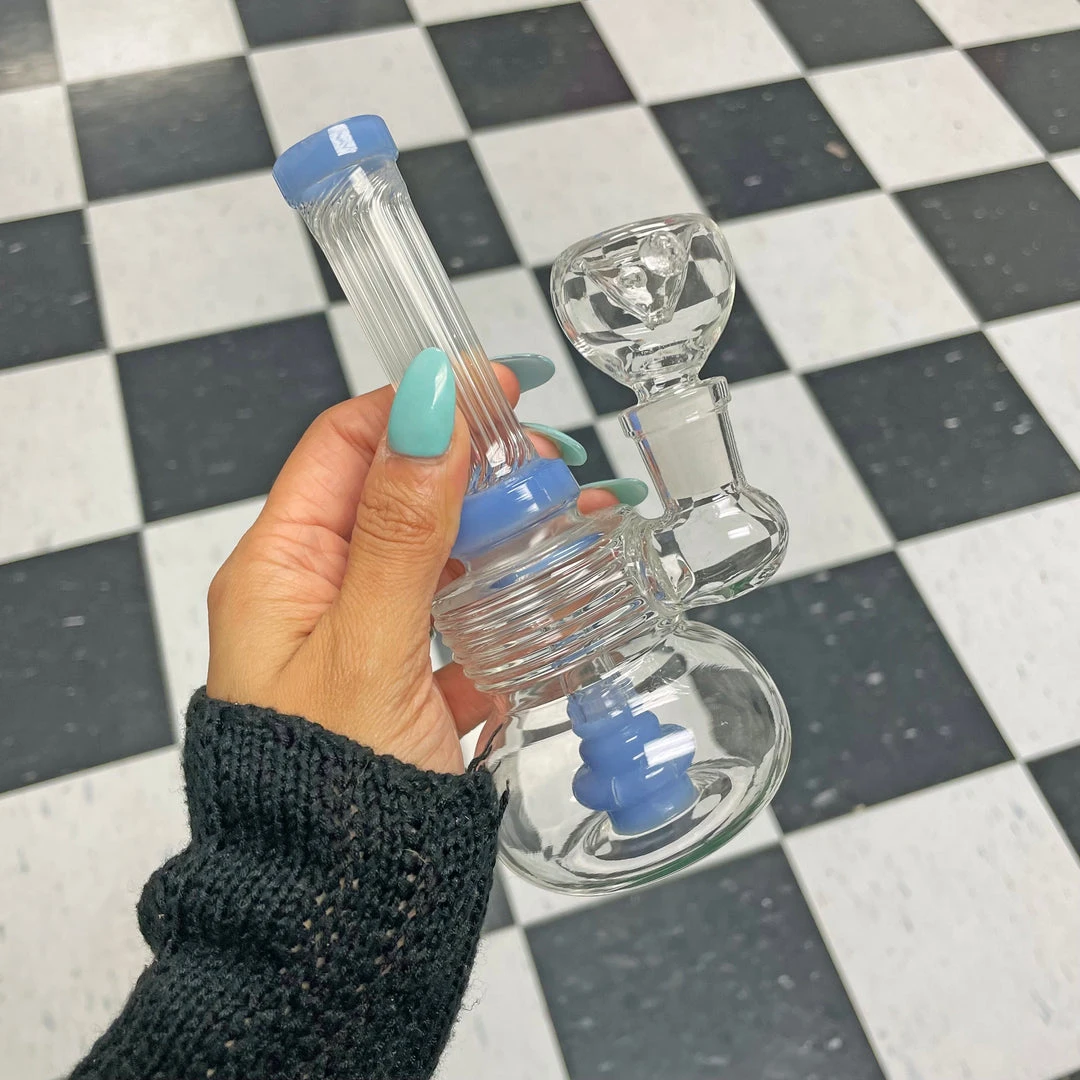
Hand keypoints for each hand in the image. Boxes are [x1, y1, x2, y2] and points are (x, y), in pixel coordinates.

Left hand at [205, 350, 640, 773]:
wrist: (341, 917)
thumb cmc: (328, 792)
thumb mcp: (368, 646)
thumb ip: (401, 528)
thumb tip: (424, 405)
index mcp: (280, 569)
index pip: (347, 444)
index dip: (420, 403)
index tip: (493, 386)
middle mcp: (318, 594)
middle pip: (403, 494)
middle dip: (480, 470)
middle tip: (553, 466)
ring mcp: (367, 637)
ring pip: (442, 555)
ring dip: (509, 532)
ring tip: (582, 521)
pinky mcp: (407, 678)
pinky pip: (460, 616)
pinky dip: (510, 601)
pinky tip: (565, 596)